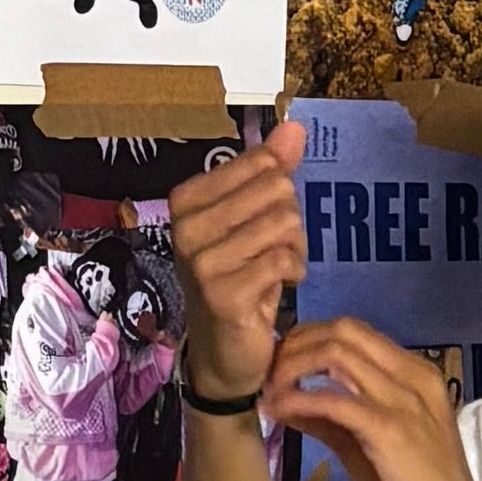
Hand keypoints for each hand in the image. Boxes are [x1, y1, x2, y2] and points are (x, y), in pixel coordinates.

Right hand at [163, 123, 307, 396]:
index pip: (262, 164)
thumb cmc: (239, 278)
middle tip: (275, 251)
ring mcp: (201, 260)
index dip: (279, 192)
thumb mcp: (254, 218)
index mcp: (187, 199)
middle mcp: (186, 226)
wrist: (224, 354)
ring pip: (283, 223)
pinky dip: (293, 272)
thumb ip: (272, 170)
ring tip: (277, 269)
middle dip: (290, 221)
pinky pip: (282, 259)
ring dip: (294, 249)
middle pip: (277, 190)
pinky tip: (280, 287)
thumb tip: (294, 127)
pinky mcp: (222, 292)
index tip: (264, 222)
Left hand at [260, 312, 481, 480]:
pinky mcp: (391, 430)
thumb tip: (286, 401)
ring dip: (292, 367)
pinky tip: (278, 411)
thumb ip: (333, 420)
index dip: (310, 338)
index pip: (355, 331)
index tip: (281, 362)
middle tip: (269, 372)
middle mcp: (413, 376)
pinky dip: (299, 400)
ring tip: (269, 390)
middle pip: (344, 330)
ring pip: (336, 354)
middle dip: (297, 344)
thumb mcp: (370, 446)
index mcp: (414, 374)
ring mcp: (404, 400)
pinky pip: (334, 400)